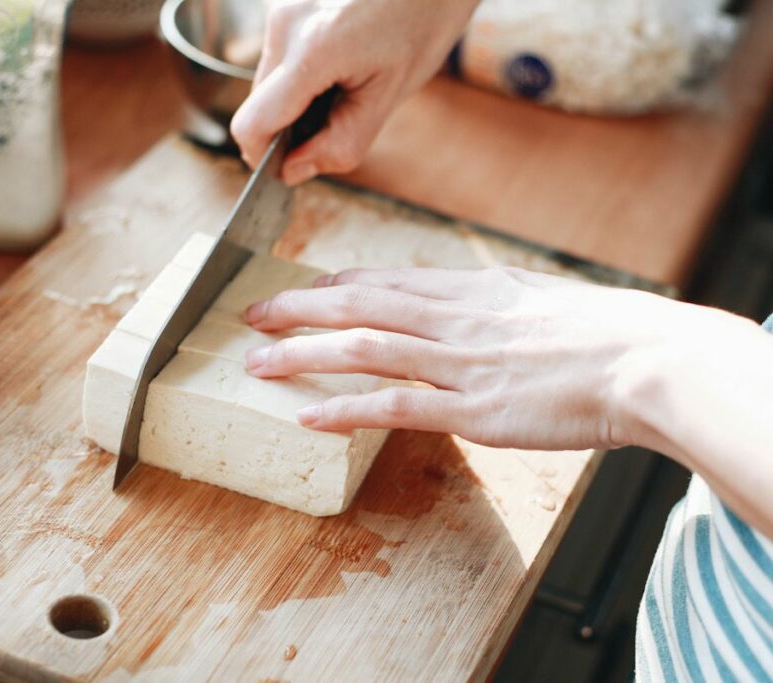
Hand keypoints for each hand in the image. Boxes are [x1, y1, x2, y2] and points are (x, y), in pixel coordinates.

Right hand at [230, 0, 477, 185]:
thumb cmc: (423, 23)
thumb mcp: (390, 95)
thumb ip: (340, 143)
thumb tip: (293, 171)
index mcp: (313, 51)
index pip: (253, 124)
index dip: (264, 157)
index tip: (288, 167)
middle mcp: (286, 24)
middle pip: (258, 105)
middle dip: (288, 126)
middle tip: (336, 121)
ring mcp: (280, 8)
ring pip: (267, 82)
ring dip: (294, 99)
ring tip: (343, 83)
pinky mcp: (284, 2)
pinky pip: (278, 56)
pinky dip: (300, 73)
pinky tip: (337, 61)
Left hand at [242, 266, 754, 452]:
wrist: (643, 360)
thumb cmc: (601, 332)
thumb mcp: (536, 298)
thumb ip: (490, 301)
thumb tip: (467, 301)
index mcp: (469, 289)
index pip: (384, 280)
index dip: (333, 286)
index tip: (301, 291)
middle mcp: (452, 318)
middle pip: (356, 305)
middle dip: (297, 310)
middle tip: (252, 316)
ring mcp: (456, 363)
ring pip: (361, 349)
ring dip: (302, 355)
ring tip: (257, 363)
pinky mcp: (471, 410)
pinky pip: (393, 406)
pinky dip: (345, 408)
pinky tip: (308, 415)